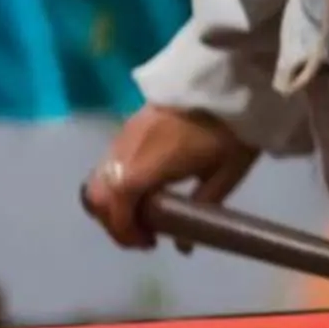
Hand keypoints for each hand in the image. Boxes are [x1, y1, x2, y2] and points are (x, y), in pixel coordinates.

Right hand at [85, 106, 260, 248]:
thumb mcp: (226, 174)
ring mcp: (124, 135)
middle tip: (144, 235)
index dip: (123, 229)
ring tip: (144, 216)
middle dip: (113, 221)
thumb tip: (184, 247)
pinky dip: (116, 185)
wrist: (229, 80)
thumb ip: (201, 209)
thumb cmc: (232, 130)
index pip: (116, 201)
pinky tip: (144, 192)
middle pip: (97, 194)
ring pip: (98, 178)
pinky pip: (109, 163)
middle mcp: (127, 149)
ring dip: (113, 203)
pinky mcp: (128, 126)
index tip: (148, 243)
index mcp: (150, 162)